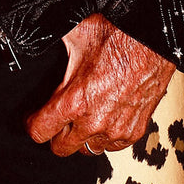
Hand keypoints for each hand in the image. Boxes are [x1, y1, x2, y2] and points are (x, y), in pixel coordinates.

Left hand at [25, 14, 174, 156]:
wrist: (152, 40)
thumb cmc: (118, 36)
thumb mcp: (74, 34)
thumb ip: (51, 40)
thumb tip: (35, 34)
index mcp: (75, 100)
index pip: (40, 132)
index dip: (31, 123)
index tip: (32, 117)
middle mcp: (95, 120)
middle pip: (61, 148)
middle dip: (55, 132)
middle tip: (57, 116)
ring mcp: (116, 130)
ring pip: (87, 150)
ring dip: (81, 136)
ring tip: (82, 115)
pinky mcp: (134, 131)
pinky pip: (112, 147)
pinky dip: (104, 136)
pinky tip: (102, 117)